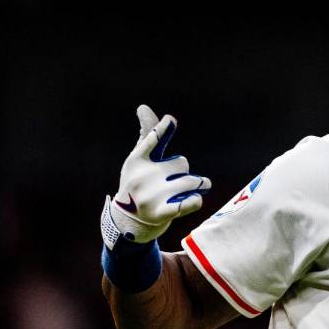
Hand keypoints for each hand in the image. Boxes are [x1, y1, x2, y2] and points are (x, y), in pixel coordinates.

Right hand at [101, 104, 211, 247]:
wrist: (129, 221)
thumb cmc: (138, 183)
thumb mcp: (139, 160)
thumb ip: (148, 136)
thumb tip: (144, 107)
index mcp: (137, 160)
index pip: (152, 141)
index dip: (163, 130)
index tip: (170, 120)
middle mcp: (143, 177)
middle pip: (182, 163)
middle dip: (183, 171)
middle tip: (173, 181)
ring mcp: (152, 197)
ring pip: (192, 182)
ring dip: (198, 185)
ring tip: (192, 189)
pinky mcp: (162, 213)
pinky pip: (192, 201)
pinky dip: (197, 199)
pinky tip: (193, 199)